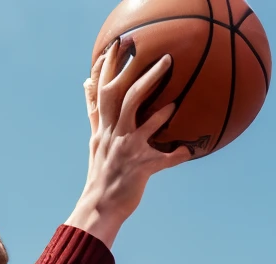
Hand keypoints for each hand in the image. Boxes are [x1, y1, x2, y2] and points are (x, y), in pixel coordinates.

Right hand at [68, 44, 191, 246]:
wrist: (99, 206)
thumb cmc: (101, 172)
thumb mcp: (94, 138)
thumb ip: (93, 110)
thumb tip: (86, 83)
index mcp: (104, 126)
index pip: (104, 88)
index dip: (110, 65)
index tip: (119, 44)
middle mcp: (115, 133)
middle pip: (127, 96)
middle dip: (145, 76)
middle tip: (166, 60)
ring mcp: (128, 150)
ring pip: (144, 121)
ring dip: (162, 110)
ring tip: (177, 100)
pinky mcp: (141, 168)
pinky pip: (163, 160)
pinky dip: (177, 155)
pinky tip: (190, 149)